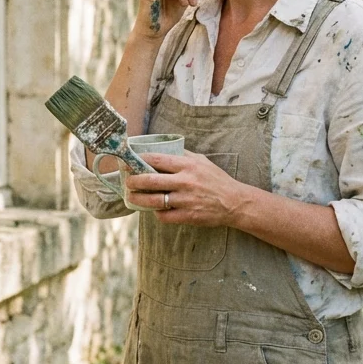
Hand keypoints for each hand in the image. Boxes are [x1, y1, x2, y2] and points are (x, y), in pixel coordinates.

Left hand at [123, 151, 254, 226]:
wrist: (234, 202)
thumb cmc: (217, 180)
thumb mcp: (202, 161)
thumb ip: (183, 155)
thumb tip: (163, 148)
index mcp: (187, 165)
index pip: (157, 159)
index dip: (139, 160)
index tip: (129, 162)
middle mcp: (185, 181)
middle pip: (150, 180)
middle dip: (134, 181)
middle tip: (128, 182)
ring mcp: (185, 200)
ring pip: (154, 200)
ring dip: (139, 199)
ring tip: (132, 197)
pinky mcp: (188, 215)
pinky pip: (164, 216)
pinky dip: (156, 213)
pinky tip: (154, 210)